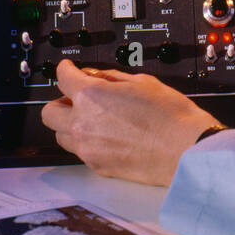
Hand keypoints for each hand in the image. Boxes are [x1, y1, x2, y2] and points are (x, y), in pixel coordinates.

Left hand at [40, 60, 220, 186]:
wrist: (184, 149)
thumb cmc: (171, 116)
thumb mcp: (143, 82)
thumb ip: (112, 77)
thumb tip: (96, 75)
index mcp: (91, 96)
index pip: (64, 77)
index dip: (65, 69)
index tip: (68, 68)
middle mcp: (82, 123)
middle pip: (50, 112)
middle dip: (61, 101)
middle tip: (77, 97)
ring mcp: (87, 147)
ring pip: (60, 134)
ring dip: (70, 124)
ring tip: (92, 119)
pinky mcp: (97, 165)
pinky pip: (80, 151)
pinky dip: (86, 141)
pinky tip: (107, 136)